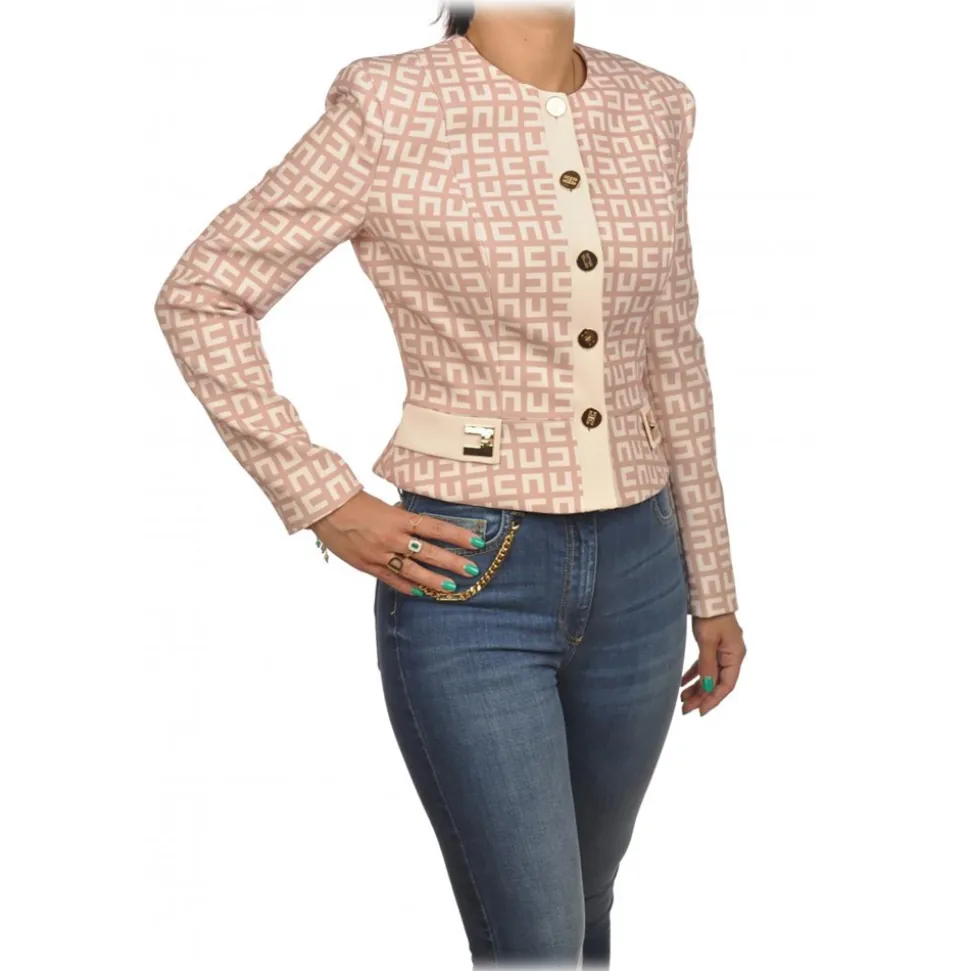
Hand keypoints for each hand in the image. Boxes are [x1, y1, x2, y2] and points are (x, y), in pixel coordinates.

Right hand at [308, 490, 485, 595]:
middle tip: (471, 569)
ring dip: (434, 580)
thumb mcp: (384, 505)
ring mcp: (380, 554)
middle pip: (428, 552)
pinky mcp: (368, 566)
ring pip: (412, 570)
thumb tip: (420, 524)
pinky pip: (392, 579)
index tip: (476, 542)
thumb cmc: (355, 503)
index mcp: (398, 518)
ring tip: (451, 587)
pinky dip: (408, 586)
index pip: (435, 528)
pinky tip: (422, 592)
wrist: (325, 510)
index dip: (457, 536)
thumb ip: (402, 517)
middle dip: (452, 562)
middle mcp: (392, 538)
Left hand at [680, 612, 745, 715]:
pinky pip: (704, 664)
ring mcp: (722, 650)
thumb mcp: (707, 642)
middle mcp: (731, 655)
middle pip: (717, 682)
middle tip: (685, 710)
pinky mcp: (713, 645)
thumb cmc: (711, 616)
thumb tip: (706, 688)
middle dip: (702, 697)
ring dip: (697, 687)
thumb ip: (707, 666)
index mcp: (735, 656)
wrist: (709, 593)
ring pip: (710, 675)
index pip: (726, 685)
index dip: (713, 699)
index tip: (700, 711)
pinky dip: (694, 674)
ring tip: (682, 699)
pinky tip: (681, 683)